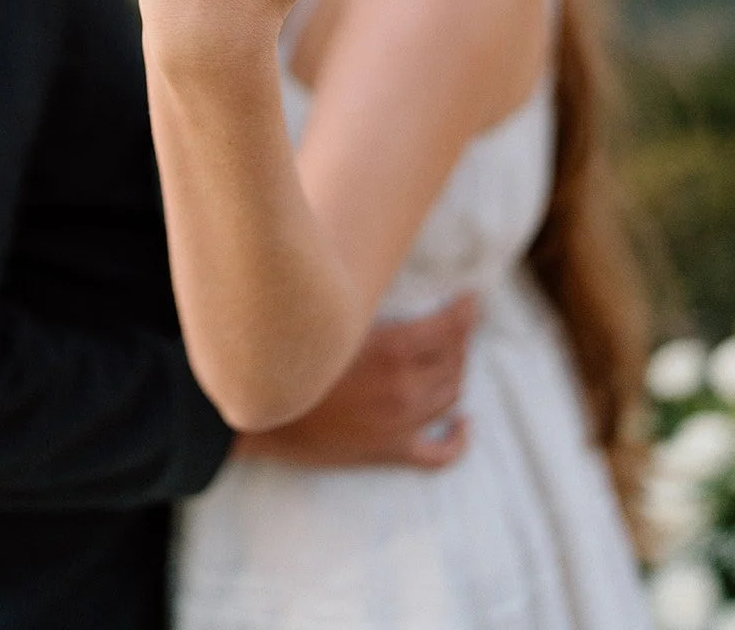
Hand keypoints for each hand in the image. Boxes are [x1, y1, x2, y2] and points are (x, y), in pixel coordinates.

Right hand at [233, 295, 477, 469]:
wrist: (261, 413)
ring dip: (457, 373)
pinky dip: (458, 439)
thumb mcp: (333, 320)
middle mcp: (405, 387)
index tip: (473, 298)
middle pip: (455, 361)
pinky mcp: (389, 451)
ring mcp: (400, 423)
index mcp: (393, 349)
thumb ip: (364, 301)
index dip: (466, 312)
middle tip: (460, 323)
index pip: (449, 328)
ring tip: (454, 357)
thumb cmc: (290, 355)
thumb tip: (381, 280)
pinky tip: (464, 424)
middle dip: (462, 339)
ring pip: (450, 395)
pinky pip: (439, 453)